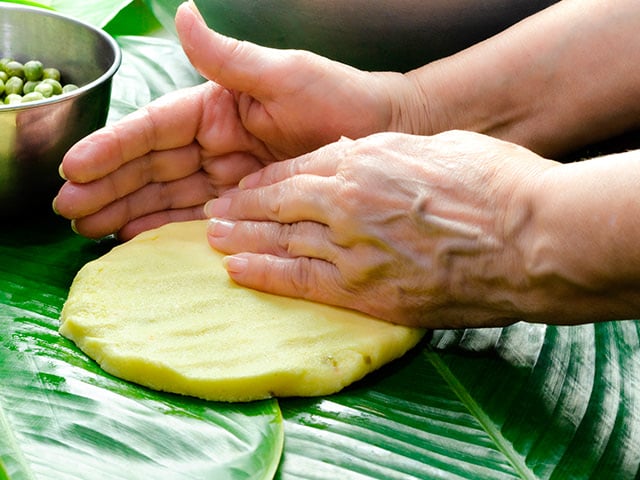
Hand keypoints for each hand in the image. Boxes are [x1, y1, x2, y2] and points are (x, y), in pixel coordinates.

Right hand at [53, 1, 405, 238]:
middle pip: (149, 166)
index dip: (113, 146)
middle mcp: (212, 143)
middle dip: (106, 186)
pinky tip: (132, 238)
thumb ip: (229, 58)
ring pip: (164, 194)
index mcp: (214, 109)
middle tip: (67, 210)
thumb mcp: (284, 74)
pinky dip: (162, 228)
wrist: (379, 135)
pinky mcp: (242, 203)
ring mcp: (224, 176)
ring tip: (86, 228)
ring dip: (124, 210)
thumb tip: (180, 15)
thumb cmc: (338, 98)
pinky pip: (195, 217)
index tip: (76, 165)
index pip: (153, 129)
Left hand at [205, 130, 555, 327]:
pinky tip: (237, 272)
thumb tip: (361, 162)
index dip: (267, 179)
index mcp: (365, 162)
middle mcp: (347, 203)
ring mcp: (353, 250)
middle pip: (279, 203)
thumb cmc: (496, 184)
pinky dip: (265, 275)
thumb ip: (387, 158)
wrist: (531, 238)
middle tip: (213, 212)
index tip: (248, 186)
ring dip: (242, 240)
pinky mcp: (365, 293)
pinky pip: (301, 282)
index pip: (298, 169)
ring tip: (213, 239)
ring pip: (280, 241)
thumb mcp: (435, 148)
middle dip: (242, 208)